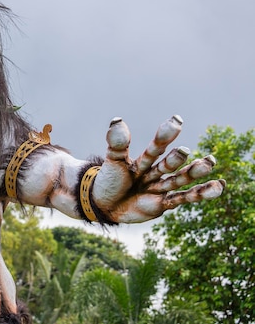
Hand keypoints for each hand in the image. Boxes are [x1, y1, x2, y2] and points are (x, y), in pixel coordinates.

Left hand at [92, 115, 224, 222]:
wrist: (105, 204)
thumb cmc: (108, 180)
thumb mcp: (112, 161)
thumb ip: (117, 144)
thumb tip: (117, 120)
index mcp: (144, 161)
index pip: (156, 147)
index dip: (165, 136)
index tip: (176, 120)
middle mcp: (155, 172)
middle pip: (169, 164)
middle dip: (177, 159)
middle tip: (184, 152)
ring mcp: (161, 188)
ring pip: (180, 179)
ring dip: (194, 172)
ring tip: (209, 162)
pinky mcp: (164, 203)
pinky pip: (183, 198)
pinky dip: (200, 194)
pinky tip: (218, 186)